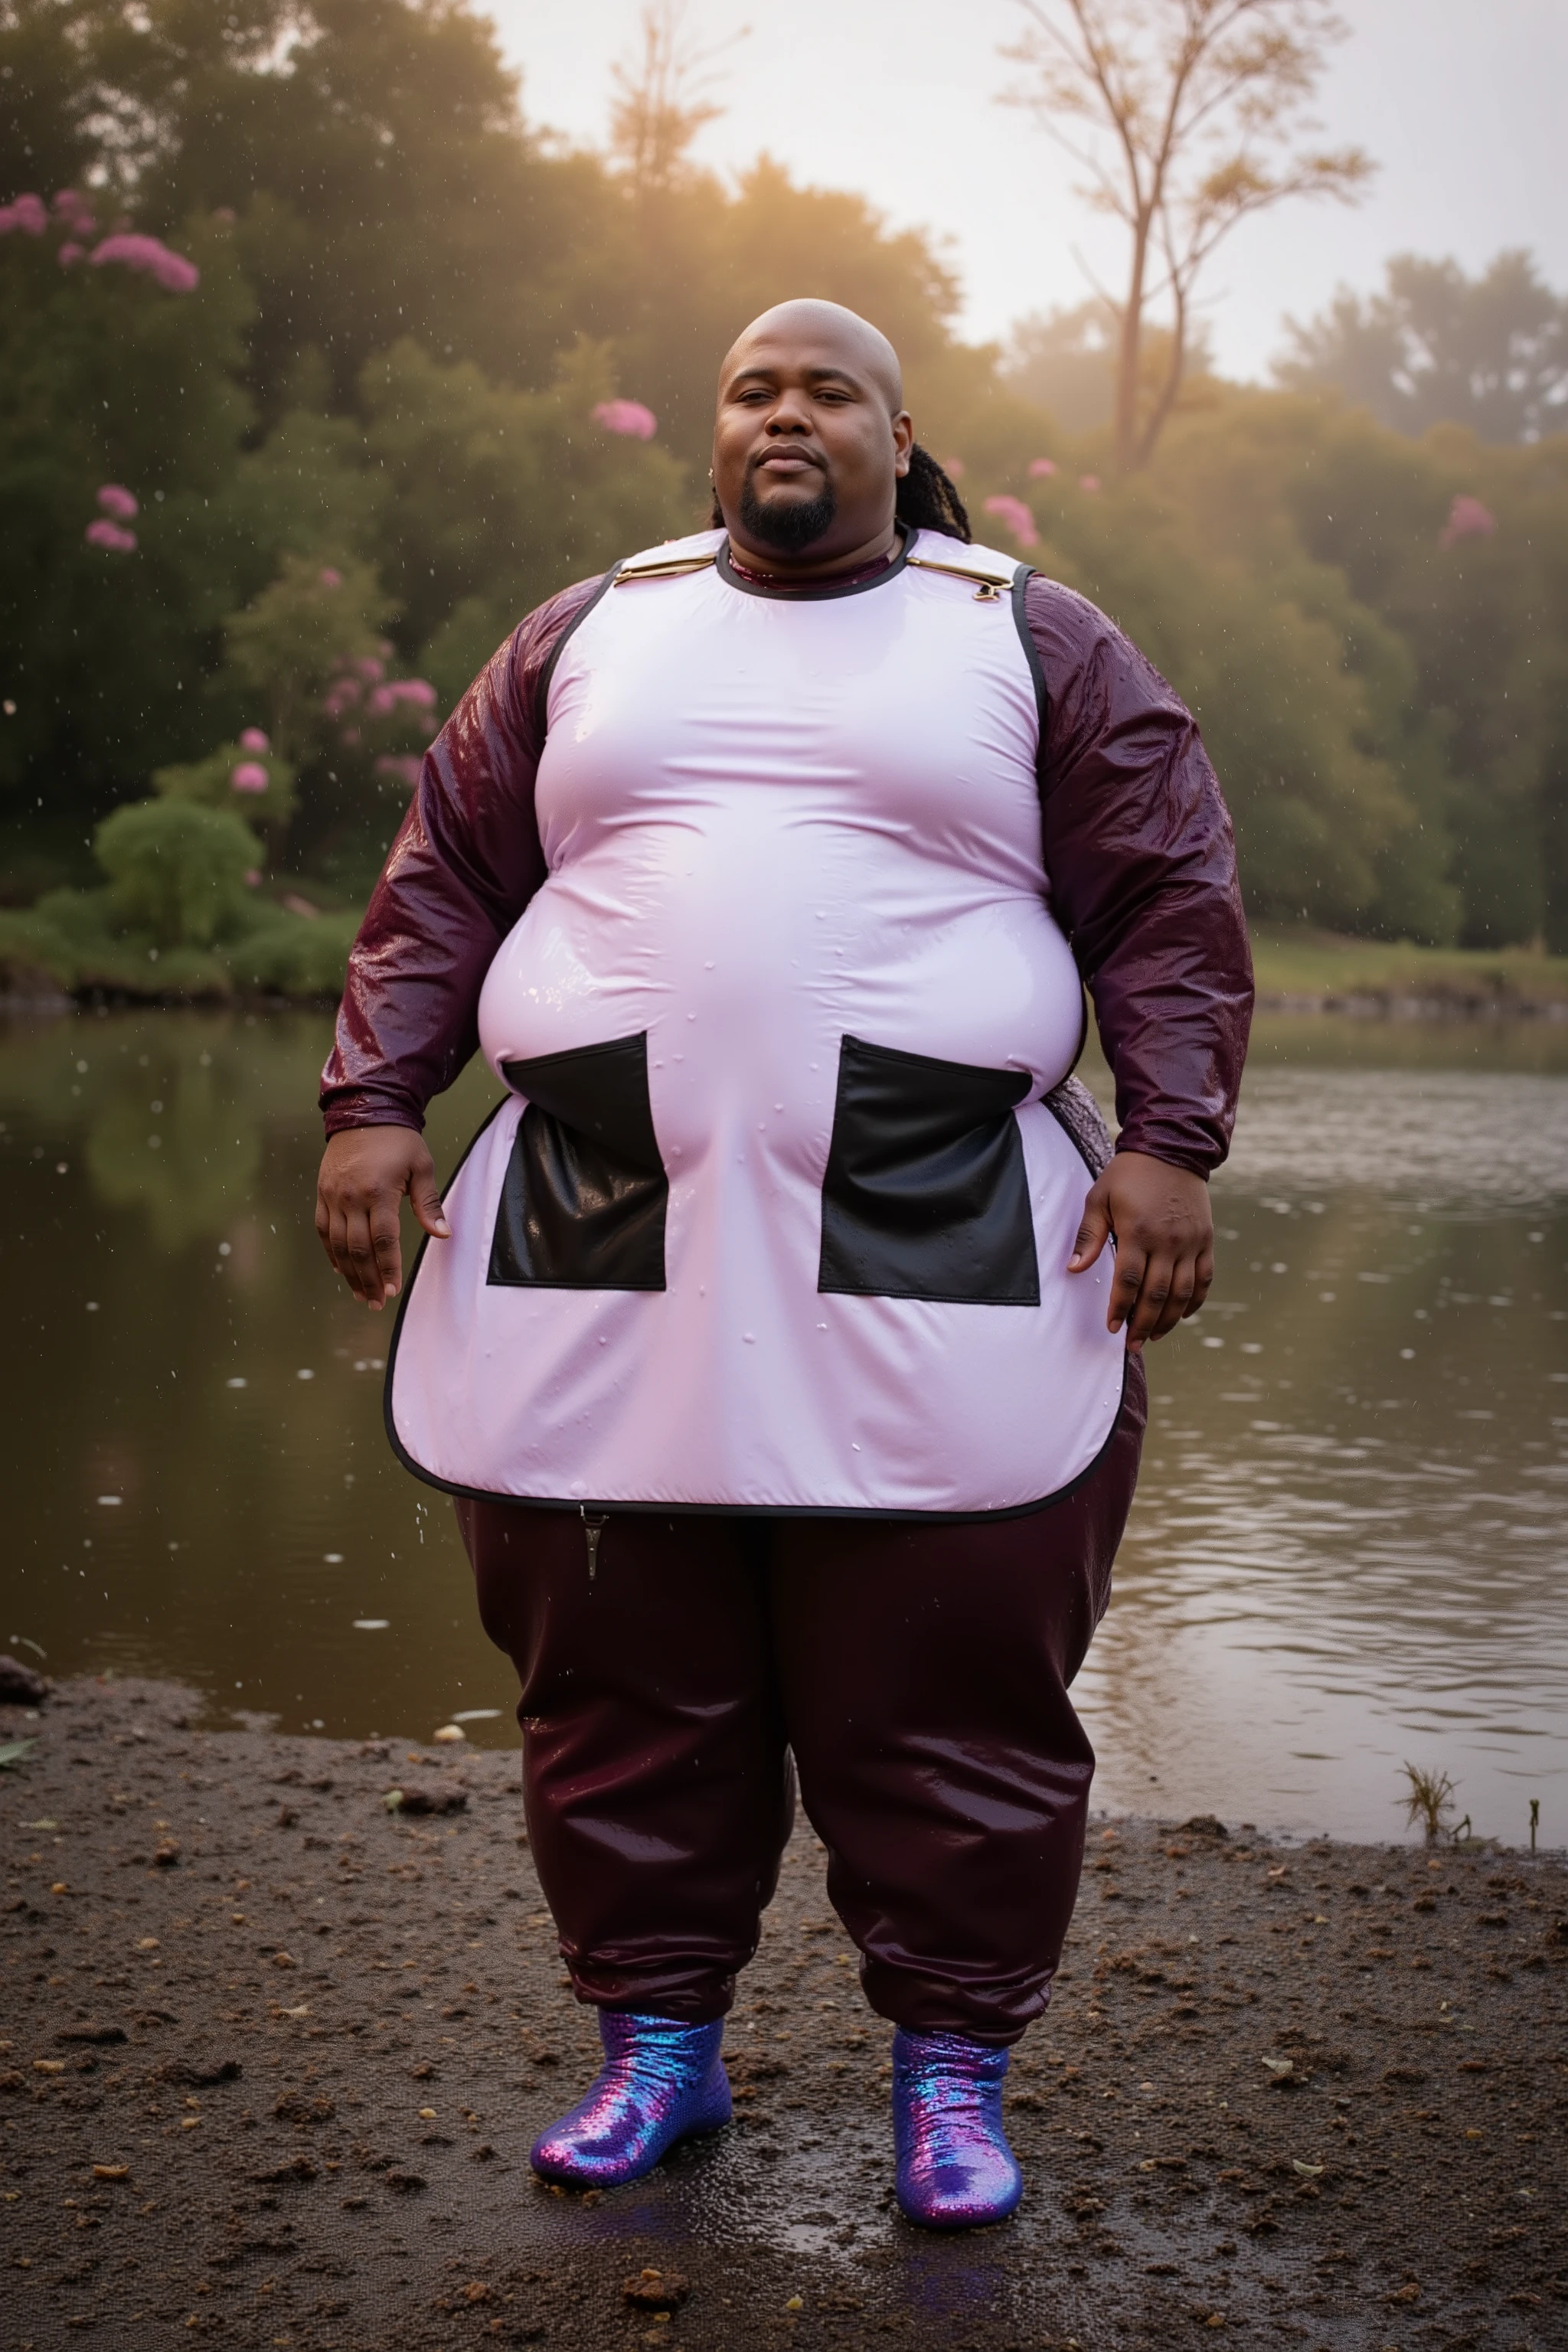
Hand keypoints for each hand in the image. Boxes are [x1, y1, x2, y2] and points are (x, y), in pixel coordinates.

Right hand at [315, 1125, 448, 1309]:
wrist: (364, 1112)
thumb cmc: (398, 1140)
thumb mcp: (421, 1166)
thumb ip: (429, 1203)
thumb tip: (443, 1234)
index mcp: (379, 1191)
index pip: (383, 1240)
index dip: (387, 1269)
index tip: (392, 1290)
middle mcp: (351, 1197)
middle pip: (358, 1249)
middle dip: (368, 1279)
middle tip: (377, 1302)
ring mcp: (333, 1196)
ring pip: (338, 1245)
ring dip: (350, 1273)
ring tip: (361, 1294)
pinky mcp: (323, 1193)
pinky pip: (324, 1230)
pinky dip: (332, 1252)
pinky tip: (342, 1270)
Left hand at [1067, 1149, 1213, 1350]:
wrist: (1172, 1150)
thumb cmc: (1128, 1175)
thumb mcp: (1099, 1198)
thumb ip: (1088, 1235)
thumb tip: (1073, 1269)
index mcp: (1138, 1232)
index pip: (1128, 1281)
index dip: (1119, 1308)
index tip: (1111, 1327)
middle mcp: (1168, 1241)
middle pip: (1156, 1294)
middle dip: (1142, 1324)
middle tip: (1132, 1344)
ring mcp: (1190, 1242)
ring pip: (1182, 1293)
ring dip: (1167, 1320)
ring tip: (1153, 1337)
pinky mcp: (1205, 1240)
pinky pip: (1204, 1279)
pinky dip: (1194, 1302)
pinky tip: (1180, 1316)